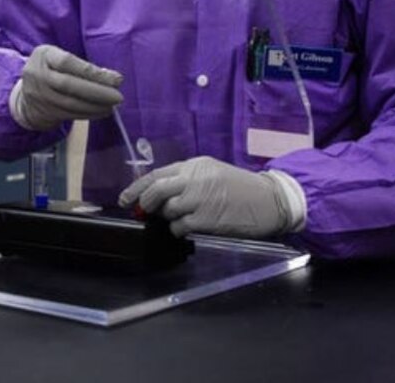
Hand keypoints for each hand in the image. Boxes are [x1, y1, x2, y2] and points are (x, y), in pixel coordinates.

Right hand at [9, 45, 122, 130]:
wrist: (25, 94)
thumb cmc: (51, 70)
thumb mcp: (59, 58)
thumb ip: (84, 66)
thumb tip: (114, 78)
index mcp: (44, 55)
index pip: (67, 62)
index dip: (91, 72)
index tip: (115, 79)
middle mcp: (38, 75)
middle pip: (68, 84)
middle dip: (96, 91)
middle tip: (118, 97)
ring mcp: (39, 95)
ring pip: (70, 103)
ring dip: (95, 106)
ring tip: (113, 106)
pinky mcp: (44, 112)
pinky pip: (69, 114)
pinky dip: (88, 114)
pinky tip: (101, 112)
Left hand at [118, 156, 290, 237]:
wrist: (268, 201)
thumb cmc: (240, 188)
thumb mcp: (212, 172)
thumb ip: (186, 178)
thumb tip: (158, 192)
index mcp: (194, 165)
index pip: (156, 174)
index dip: (136, 187)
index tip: (126, 198)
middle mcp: (193, 179)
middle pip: (155, 190)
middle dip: (145, 203)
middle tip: (144, 211)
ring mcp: (199, 199)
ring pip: (166, 210)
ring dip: (167, 217)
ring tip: (182, 217)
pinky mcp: (205, 219)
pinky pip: (179, 226)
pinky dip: (179, 229)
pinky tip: (191, 227)